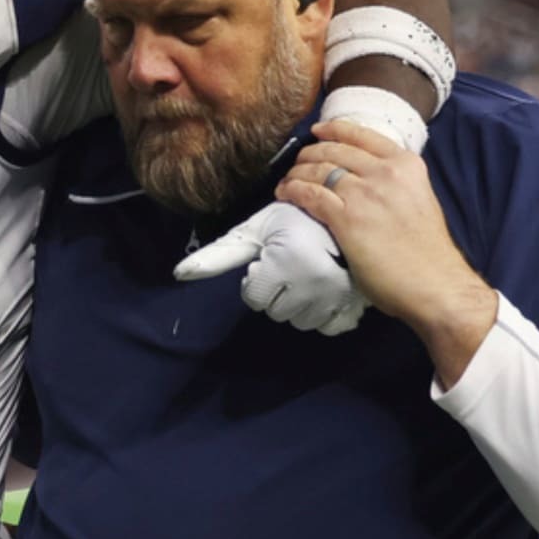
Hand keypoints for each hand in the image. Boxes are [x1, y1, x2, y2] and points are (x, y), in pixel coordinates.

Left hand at [174, 201, 368, 334]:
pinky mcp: (358, 304)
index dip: (259, 278)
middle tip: (294, 265)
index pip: (255, 299)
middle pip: (277, 313)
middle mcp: (314, 281)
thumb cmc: (298, 218)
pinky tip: (328, 291)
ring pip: (303, 322)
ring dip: (302, 305)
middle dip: (279, 292)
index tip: (274, 259)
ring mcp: (339, 295)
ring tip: (311, 276)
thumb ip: (220, 254)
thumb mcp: (256, 230)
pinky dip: (328, 313)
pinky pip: (331, 327)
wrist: (352, 210)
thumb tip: (179, 274)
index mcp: (285, 260)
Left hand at [277, 120, 497, 382]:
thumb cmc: (427, 252)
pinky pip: (309, 194)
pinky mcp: (347, 217)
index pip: (362, 135)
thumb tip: (367, 181)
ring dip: (296, 173)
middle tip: (297, 164)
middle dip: (309, 154)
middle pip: (334, 150)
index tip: (317, 132)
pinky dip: (292, 191)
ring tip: (287, 181)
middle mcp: (386, 172)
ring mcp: (365, 192)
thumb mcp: (417, 199)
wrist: (435, 283)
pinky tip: (285, 194)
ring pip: (318, 169)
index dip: (333, 131)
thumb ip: (395, 184)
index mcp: (406, 165)